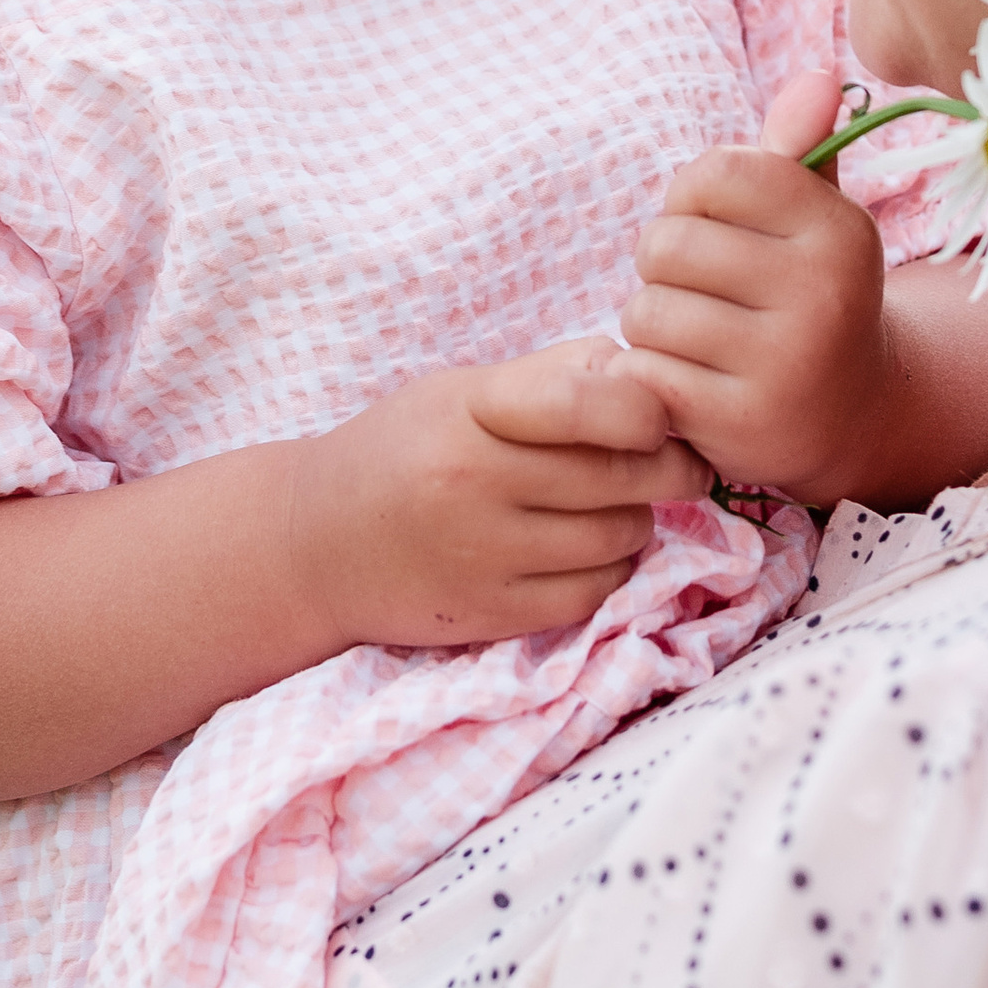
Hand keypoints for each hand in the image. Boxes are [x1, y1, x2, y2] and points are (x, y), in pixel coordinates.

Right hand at [296, 340, 710, 650]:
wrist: (314, 544)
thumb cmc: (404, 449)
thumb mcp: (464, 391)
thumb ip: (555, 375)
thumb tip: (645, 374)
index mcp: (473, 409)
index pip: (590, 403)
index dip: (649, 410)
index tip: (655, 417)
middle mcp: (476, 481)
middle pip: (624, 474)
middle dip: (668, 467)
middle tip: (673, 461)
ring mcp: (483, 554)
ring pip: (621, 536)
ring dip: (636, 520)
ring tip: (609, 505)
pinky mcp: (491, 614)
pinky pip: (595, 593)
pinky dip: (609, 571)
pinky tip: (584, 550)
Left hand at [625, 70, 896, 505]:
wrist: (854, 418)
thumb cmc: (813, 295)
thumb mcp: (817, 220)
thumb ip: (798, 150)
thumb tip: (820, 76)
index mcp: (839, 228)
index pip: (714, 172)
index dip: (689, 196)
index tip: (714, 227)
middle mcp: (823, 292)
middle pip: (667, 243)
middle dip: (664, 266)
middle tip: (702, 292)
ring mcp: (786, 362)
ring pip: (647, 310)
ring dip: (653, 325)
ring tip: (696, 339)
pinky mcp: (744, 423)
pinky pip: (644, 373)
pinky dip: (649, 375)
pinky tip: (688, 383)